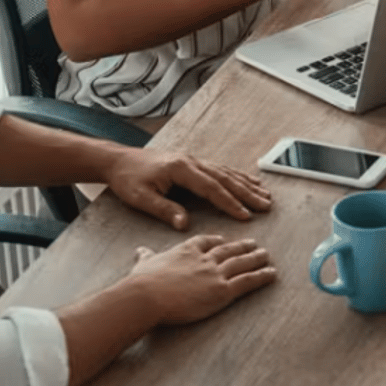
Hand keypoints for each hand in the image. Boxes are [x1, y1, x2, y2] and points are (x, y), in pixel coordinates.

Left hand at [106, 149, 273, 230]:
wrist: (118, 160)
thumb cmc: (127, 179)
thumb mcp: (140, 198)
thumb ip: (164, 210)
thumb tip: (184, 224)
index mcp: (181, 169)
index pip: (211, 188)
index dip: (229, 203)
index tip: (246, 215)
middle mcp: (191, 162)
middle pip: (225, 178)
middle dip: (247, 193)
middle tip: (266, 205)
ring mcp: (193, 160)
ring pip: (226, 172)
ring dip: (246, 184)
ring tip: (265, 195)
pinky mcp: (192, 162)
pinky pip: (220, 169)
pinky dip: (236, 176)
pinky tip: (247, 182)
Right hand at [126, 235, 276, 325]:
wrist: (147, 295)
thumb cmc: (142, 282)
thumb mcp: (144, 263)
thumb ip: (146, 256)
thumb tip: (141, 250)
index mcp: (186, 250)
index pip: (206, 241)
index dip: (217, 241)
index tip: (223, 240)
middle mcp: (204, 259)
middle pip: (228, 250)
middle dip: (242, 246)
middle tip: (254, 243)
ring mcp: (215, 273)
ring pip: (241, 263)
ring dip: (256, 258)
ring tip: (266, 255)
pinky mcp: (222, 290)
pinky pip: (247, 281)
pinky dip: (261, 276)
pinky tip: (271, 274)